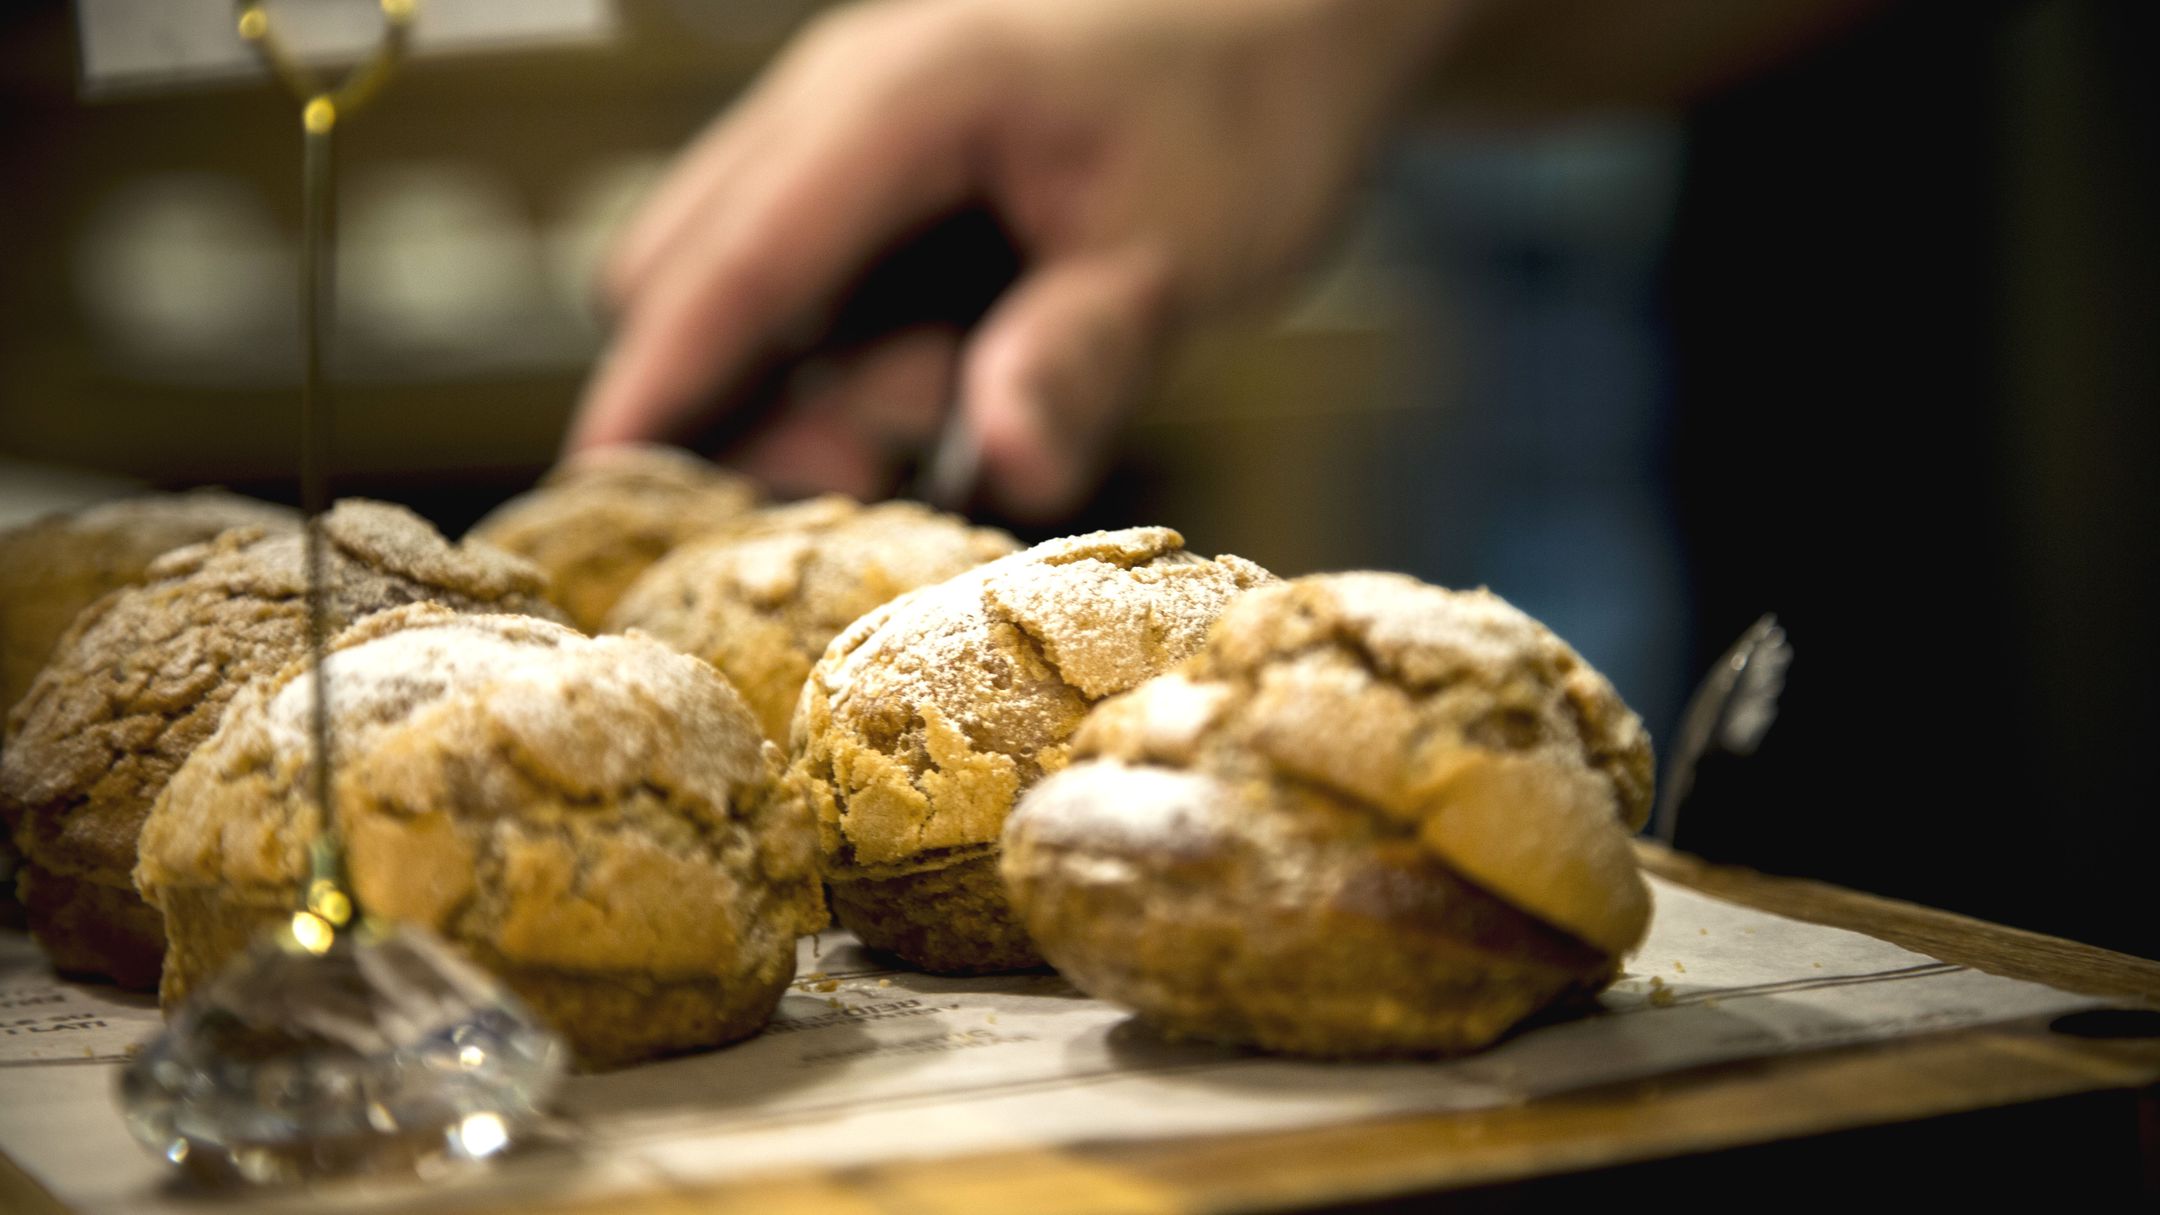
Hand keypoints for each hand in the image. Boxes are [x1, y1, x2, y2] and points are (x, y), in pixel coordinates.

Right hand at [571, 0, 1448, 516]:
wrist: (1292, 15)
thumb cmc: (1245, 113)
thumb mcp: (1184, 252)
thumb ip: (1082, 354)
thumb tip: (1002, 464)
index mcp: (905, 102)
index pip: (739, 259)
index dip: (661, 383)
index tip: (590, 492)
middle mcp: (843, 99)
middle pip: (692, 265)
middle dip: (739, 400)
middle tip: (860, 484)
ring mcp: (853, 126)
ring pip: (742, 275)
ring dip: (802, 380)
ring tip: (938, 419)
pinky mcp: (880, 167)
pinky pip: (809, 275)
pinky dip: (841, 350)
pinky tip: (942, 378)